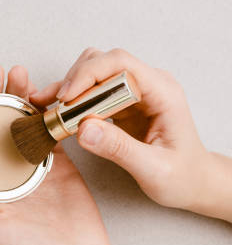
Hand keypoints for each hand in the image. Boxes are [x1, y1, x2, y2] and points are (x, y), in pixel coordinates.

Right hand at [31, 48, 209, 211]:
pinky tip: (59, 113)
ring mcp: (135, 93)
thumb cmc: (183, 176)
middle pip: (104, 62)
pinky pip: (94, 92)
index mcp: (163, 93)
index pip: (121, 64)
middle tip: (56, 109)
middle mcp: (150, 85)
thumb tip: (83, 128)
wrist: (193, 182)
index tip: (66, 98)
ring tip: (51, 109)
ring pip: (95, 73)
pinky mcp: (123, 104)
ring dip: (71, 88)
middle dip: (75, 81)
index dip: (88, 75)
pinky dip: (74, 100)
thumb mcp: (153, 169)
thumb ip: (119, 149)